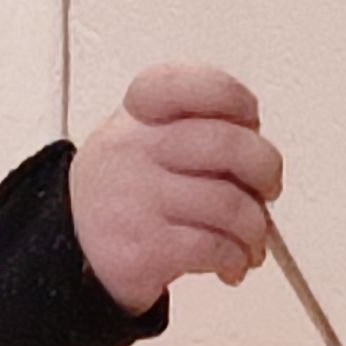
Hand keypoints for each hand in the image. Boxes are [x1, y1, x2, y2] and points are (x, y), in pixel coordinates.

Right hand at [70, 65, 282, 314]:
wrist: (77, 250)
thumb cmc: (131, 190)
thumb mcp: (149, 139)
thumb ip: (203, 131)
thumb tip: (263, 161)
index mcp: (139, 112)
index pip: (187, 83)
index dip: (232, 96)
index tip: (249, 119)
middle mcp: (132, 147)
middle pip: (226, 144)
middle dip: (266, 170)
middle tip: (268, 189)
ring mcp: (135, 198)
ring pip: (229, 204)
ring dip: (255, 228)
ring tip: (251, 239)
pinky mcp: (142, 248)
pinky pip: (214, 248)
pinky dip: (236, 259)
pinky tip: (230, 263)